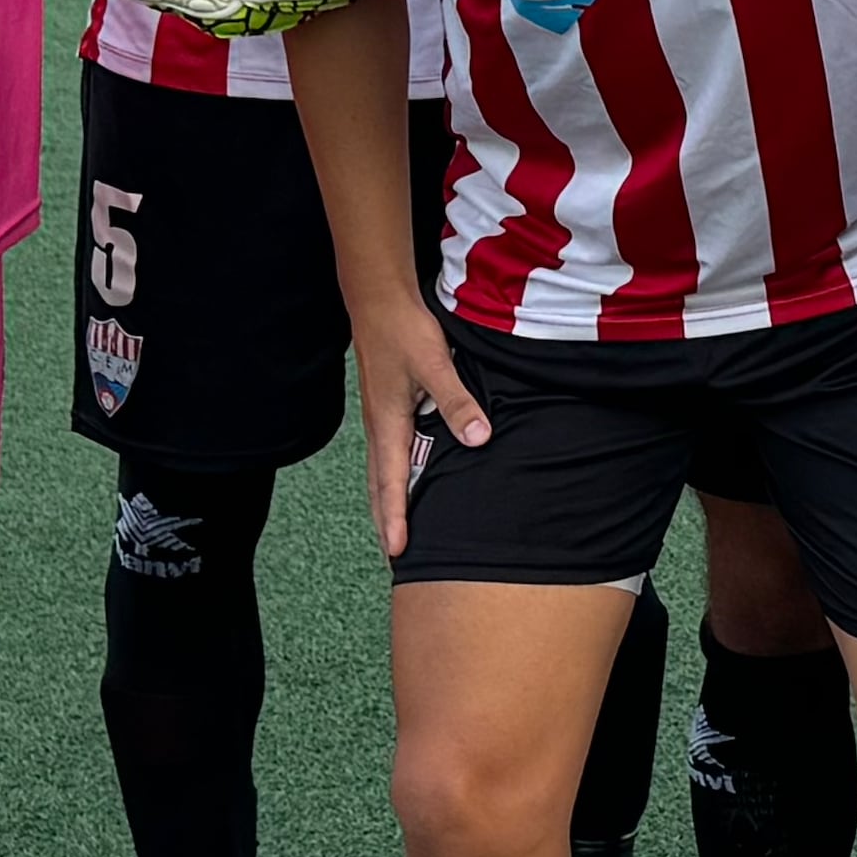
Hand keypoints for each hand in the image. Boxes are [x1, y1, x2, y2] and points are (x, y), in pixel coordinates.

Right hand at [352, 299, 485, 558]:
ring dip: (386, 500)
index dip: (395, 518)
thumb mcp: (436, 365)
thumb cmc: (404, 331)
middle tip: (394, 554)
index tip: (397, 550)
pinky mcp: (385, 407)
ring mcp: (380, 418)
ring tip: (395, 527)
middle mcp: (379, 427)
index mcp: (388, 424)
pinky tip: (405, 479)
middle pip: (379, 484)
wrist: (378, 301)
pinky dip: (391, 476)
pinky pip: (386, 453)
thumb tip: (478, 438)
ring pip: (380, 470)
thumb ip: (458, 402)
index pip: (391, 482)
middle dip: (385, 520)